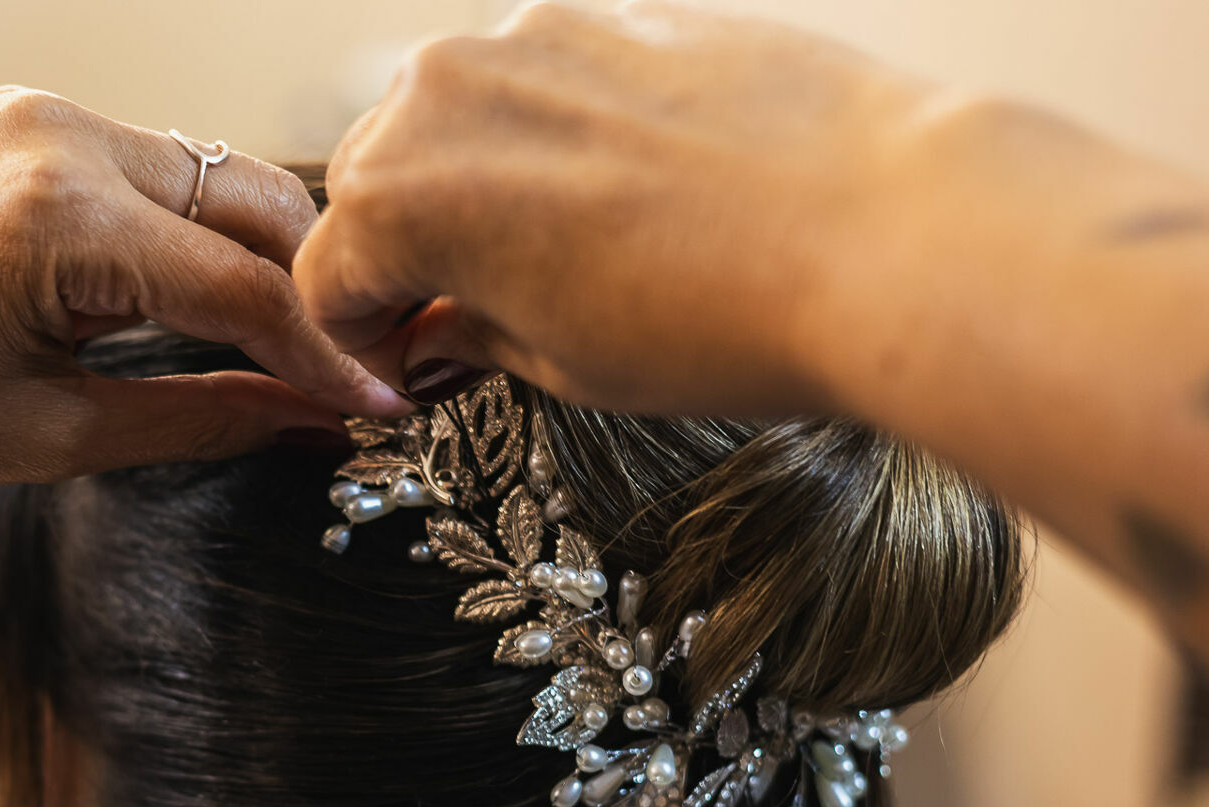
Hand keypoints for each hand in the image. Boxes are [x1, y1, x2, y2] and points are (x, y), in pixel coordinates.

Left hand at [0, 87, 407, 499]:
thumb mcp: (52, 436)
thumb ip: (204, 418)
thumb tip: (316, 419)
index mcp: (57, 220)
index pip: (244, 286)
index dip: (326, 354)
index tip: (383, 401)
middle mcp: (52, 135)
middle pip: (250, 198)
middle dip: (313, 284)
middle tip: (356, 362)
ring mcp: (28, 112)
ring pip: (205, 172)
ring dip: (253, 250)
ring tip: (287, 339)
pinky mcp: (13, 117)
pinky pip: (142, 163)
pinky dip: (186, 225)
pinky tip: (198, 292)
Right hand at [293, 0, 932, 412]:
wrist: (885, 233)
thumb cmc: (727, 314)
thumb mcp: (563, 365)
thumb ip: (470, 335)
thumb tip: (439, 332)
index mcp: (403, 196)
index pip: (328, 277)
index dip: (359, 341)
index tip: (404, 365)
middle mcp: (448, 95)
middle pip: (372, 183)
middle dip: (404, 256)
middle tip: (466, 320)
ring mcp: (534, 39)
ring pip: (453, 119)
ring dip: (471, 185)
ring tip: (553, 256)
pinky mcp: (615, 14)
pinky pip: (542, 81)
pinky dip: (549, 138)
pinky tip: (621, 196)